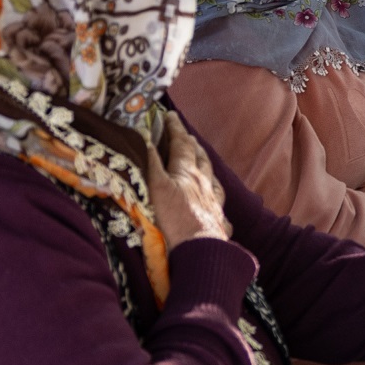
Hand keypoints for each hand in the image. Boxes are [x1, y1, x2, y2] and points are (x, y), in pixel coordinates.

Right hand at [148, 114, 230, 246]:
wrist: (201, 249)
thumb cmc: (175, 219)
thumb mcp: (156, 188)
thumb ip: (151, 164)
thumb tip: (145, 139)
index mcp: (188, 173)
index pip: (182, 145)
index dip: (175, 129)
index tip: (170, 115)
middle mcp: (205, 183)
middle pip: (200, 159)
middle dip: (192, 145)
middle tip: (187, 137)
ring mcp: (214, 201)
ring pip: (212, 177)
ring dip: (206, 166)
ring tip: (202, 161)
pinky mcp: (218, 219)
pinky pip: (219, 202)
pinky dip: (215, 195)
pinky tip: (215, 200)